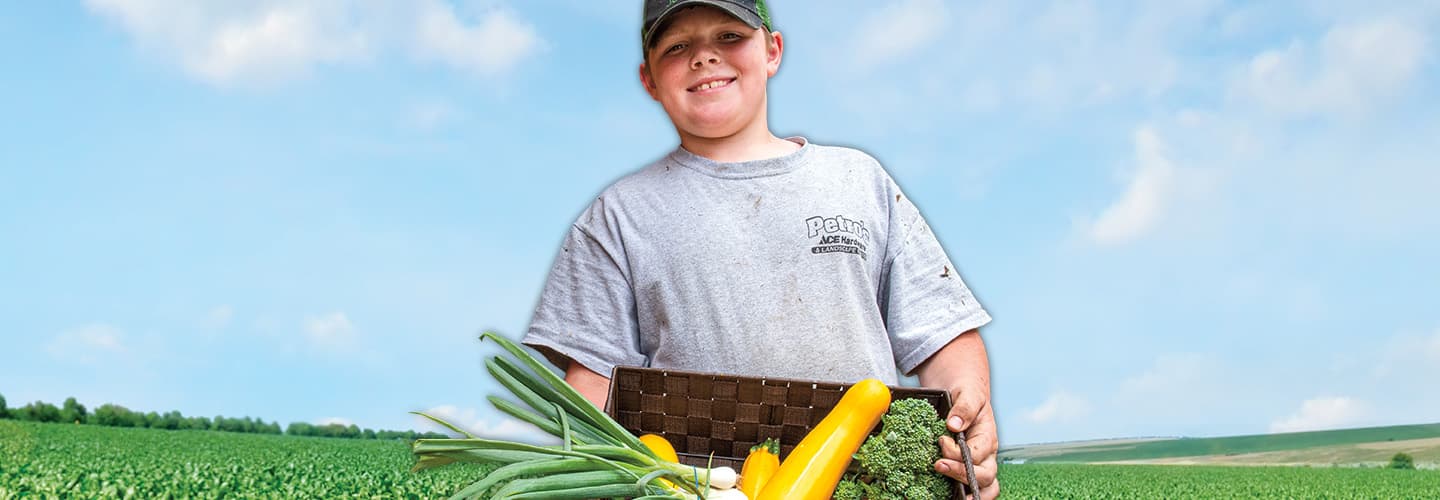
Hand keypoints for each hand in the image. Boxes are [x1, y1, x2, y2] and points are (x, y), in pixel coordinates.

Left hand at [935, 383, 998, 498]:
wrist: (962, 394)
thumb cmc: (966, 394)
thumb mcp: (967, 393)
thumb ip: (964, 407)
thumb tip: (954, 425)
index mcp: (988, 437)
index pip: (977, 453)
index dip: (959, 452)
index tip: (942, 441)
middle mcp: (987, 455)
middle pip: (985, 476)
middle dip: (961, 474)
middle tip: (939, 465)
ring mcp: (979, 465)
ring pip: (986, 488)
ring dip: (970, 493)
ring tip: (954, 497)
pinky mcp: (967, 470)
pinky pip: (972, 489)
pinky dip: (963, 494)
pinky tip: (946, 495)